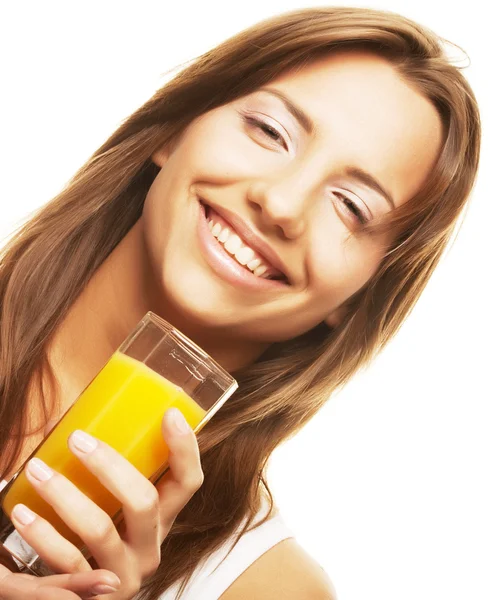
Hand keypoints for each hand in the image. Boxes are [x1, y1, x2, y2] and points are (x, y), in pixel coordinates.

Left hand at [5, 407, 203, 598]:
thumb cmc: (98, 541)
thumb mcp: (118, 512)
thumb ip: (114, 477)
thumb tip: (88, 424)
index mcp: (163, 519)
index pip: (189, 482)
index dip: (185, 449)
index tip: (170, 414)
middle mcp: (151, 547)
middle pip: (144, 502)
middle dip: (109, 465)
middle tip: (76, 439)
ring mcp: (125, 574)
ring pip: (101, 530)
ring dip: (65, 495)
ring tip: (36, 469)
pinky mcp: (96, 596)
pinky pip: (69, 562)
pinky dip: (42, 535)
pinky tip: (22, 513)